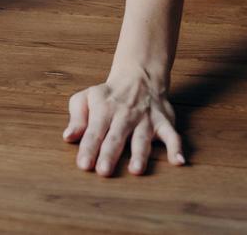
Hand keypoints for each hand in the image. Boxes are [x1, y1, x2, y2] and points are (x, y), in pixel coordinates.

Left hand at [63, 72, 185, 175]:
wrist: (139, 74)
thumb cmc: (108, 94)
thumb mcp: (86, 98)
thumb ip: (77, 118)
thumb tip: (68, 137)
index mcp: (103, 109)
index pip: (94, 130)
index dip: (88, 148)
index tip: (83, 165)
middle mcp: (125, 115)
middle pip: (116, 136)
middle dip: (110, 153)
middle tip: (104, 171)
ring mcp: (146, 119)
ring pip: (142, 137)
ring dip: (140, 154)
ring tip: (136, 170)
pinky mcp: (164, 121)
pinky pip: (172, 135)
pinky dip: (176, 147)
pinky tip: (178, 161)